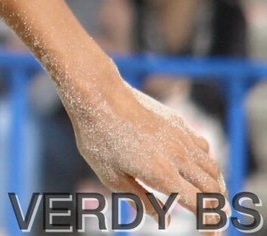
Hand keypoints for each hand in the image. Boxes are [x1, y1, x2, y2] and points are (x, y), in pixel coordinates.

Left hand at [64, 79, 223, 217]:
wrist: (99, 94)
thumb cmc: (98, 136)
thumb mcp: (111, 175)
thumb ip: (140, 199)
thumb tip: (165, 220)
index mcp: (163, 174)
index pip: (200, 205)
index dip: (210, 223)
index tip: (210, 235)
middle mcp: (179, 157)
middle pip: (213, 190)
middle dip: (218, 209)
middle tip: (213, 220)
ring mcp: (181, 138)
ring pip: (213, 169)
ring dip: (217, 187)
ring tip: (212, 199)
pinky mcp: (178, 123)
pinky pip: (203, 148)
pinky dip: (208, 164)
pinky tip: (199, 169)